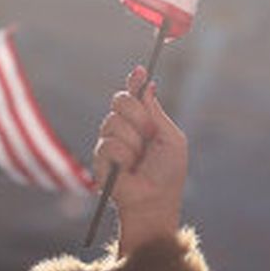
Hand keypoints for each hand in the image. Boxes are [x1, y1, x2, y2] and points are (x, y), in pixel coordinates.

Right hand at [93, 66, 186, 254]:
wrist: (155, 200)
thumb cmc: (167, 173)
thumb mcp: (170, 138)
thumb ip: (156, 112)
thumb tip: (148, 83)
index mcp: (145, 123)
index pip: (135, 95)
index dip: (135, 81)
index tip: (140, 70)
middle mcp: (126, 129)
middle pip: (121, 101)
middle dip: (137, 115)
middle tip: (149, 134)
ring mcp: (110, 142)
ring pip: (113, 121)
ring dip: (132, 141)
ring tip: (139, 160)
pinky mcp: (99, 158)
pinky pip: (107, 144)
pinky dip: (122, 156)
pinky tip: (127, 169)